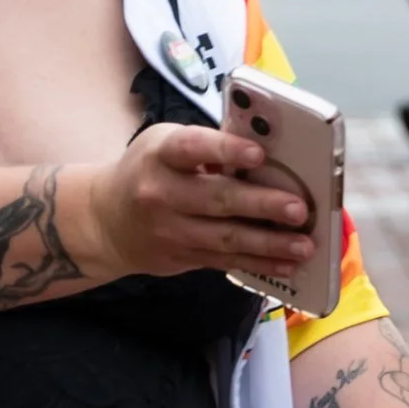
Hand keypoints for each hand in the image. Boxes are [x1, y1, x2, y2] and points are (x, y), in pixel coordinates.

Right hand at [81, 123, 314, 281]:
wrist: (105, 219)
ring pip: (226, 238)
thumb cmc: (148, 170)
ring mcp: (171, 231)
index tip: (258, 154)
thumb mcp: (165, 144)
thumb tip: (265, 154)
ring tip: (304, 244)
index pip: (192, 148)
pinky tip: (287, 263)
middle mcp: (161, 193)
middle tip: (299, 209)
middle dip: (262, 205)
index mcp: (160, 154)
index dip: (225, 150)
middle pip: (217, 199)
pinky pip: (226, 261)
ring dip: (269, 243)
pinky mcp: (182, 257)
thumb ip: (207, 146)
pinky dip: (259, 263)